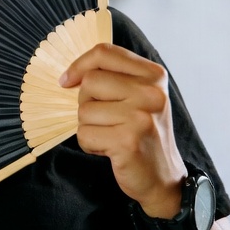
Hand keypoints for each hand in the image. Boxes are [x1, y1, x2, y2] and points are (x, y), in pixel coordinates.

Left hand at [59, 43, 186, 217]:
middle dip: (86, 102)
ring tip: (112, 136)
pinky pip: (85, 134)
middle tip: (105, 120)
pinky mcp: (128, 141)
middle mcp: (151, 92)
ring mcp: (141, 116)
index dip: (79, 65)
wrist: (163, 177)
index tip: (66, 81)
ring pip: (84, 110)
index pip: (104, 52)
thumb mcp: (137, 96)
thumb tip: (67, 76)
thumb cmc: (142, 133)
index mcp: (153, 75)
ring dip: (89, 127)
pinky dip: (90, 145)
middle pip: (90, 81)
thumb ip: (112, 77)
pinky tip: (111, 150)